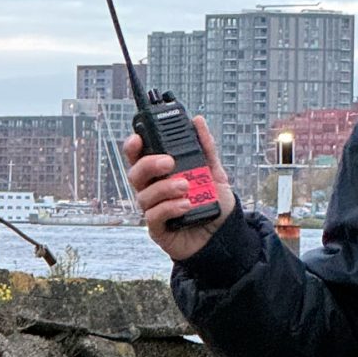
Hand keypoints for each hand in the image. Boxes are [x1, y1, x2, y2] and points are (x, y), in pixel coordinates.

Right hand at [125, 115, 237, 260]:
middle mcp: (153, 190)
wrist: (224, 234)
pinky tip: (185, 205)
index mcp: (161, 173)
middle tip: (169, 162)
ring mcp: (154, 209)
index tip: (138, 137)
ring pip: (144, 195)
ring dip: (164, 188)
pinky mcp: (158, 229)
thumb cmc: (213, 202)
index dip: (133, 146)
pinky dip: (169, 208)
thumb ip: (206, 148)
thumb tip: (198, 121)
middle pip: (135, 174)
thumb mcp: (214, 172)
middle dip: (148, 164)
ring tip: (186, 186)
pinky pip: (153, 216)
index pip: (140, 157)